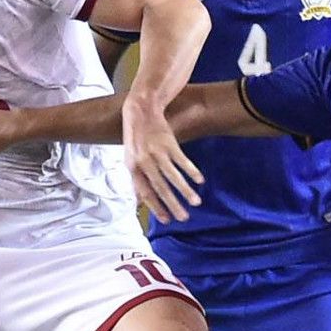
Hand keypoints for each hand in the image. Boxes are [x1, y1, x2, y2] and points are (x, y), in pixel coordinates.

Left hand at [121, 96, 200, 222]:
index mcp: (133, 168)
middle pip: (160, 188)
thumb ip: (136, 180)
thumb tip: (139, 202)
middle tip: (184, 218)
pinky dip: (192, 171)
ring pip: (173, 177)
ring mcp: (157, 153)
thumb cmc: (135, 138)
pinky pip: (182, 161)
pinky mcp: (169, 143)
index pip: (145, 193)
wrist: (141, 110)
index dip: (156, 207)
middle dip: (173, 205)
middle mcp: (144, 162)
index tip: (167, 220)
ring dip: (186, 191)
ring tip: (196, 202)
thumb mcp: (129, 159)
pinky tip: (200, 181)